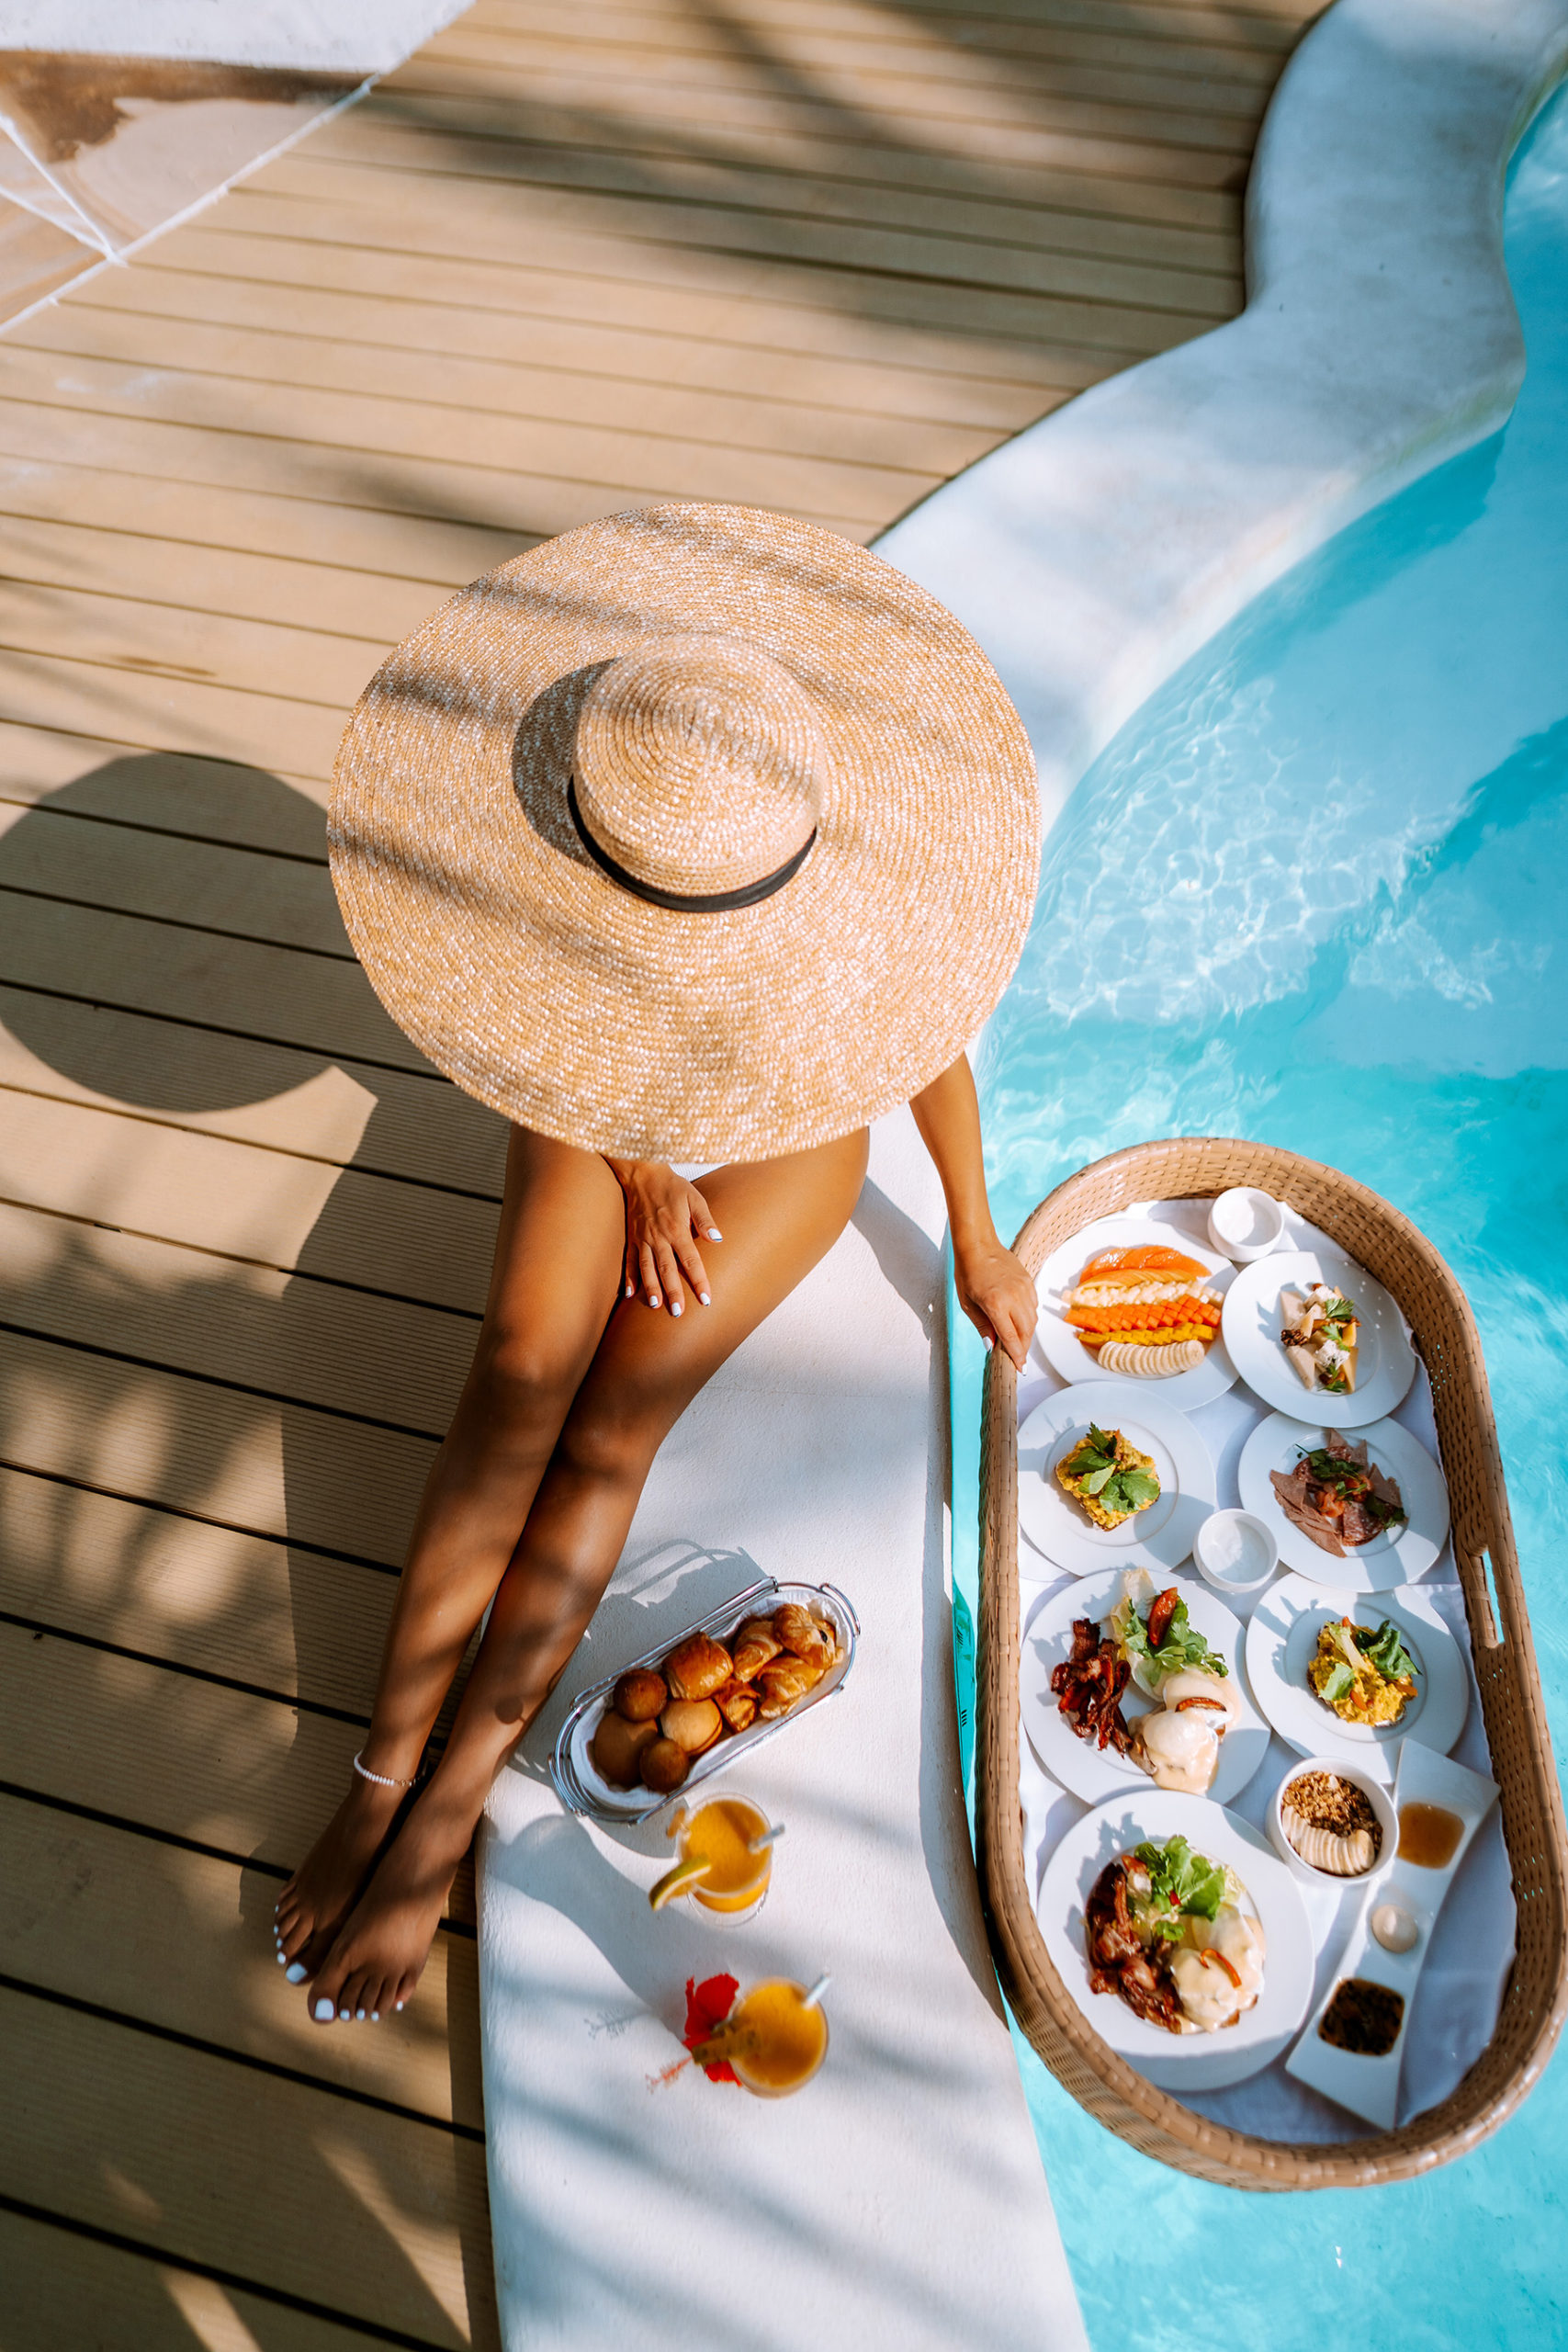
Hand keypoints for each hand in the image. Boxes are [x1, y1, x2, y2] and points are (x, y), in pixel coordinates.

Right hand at [607, 1160, 720, 1315]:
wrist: (643, 1174)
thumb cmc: (672, 1186)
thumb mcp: (694, 1198)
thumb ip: (705, 1220)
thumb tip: (717, 1239)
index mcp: (677, 1230)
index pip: (690, 1261)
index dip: (698, 1281)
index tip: (706, 1299)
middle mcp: (658, 1238)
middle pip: (667, 1269)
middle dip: (673, 1292)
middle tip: (678, 1313)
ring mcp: (642, 1239)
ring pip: (646, 1268)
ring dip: (650, 1288)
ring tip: (655, 1306)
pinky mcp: (631, 1238)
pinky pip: (629, 1261)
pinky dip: (629, 1277)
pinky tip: (629, 1294)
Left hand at [953, 1232, 1036, 1369]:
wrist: (978, 1245)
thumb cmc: (968, 1273)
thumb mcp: (967, 1304)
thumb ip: (982, 1326)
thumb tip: (991, 1346)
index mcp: (995, 1304)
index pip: (1011, 1337)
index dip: (1016, 1355)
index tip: (1020, 1368)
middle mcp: (1013, 1297)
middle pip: (1026, 1331)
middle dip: (1024, 1347)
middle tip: (1018, 1356)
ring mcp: (1023, 1288)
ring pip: (1033, 1319)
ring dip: (1027, 1333)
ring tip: (1018, 1340)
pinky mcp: (1028, 1281)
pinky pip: (1033, 1305)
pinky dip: (1029, 1316)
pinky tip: (1019, 1320)